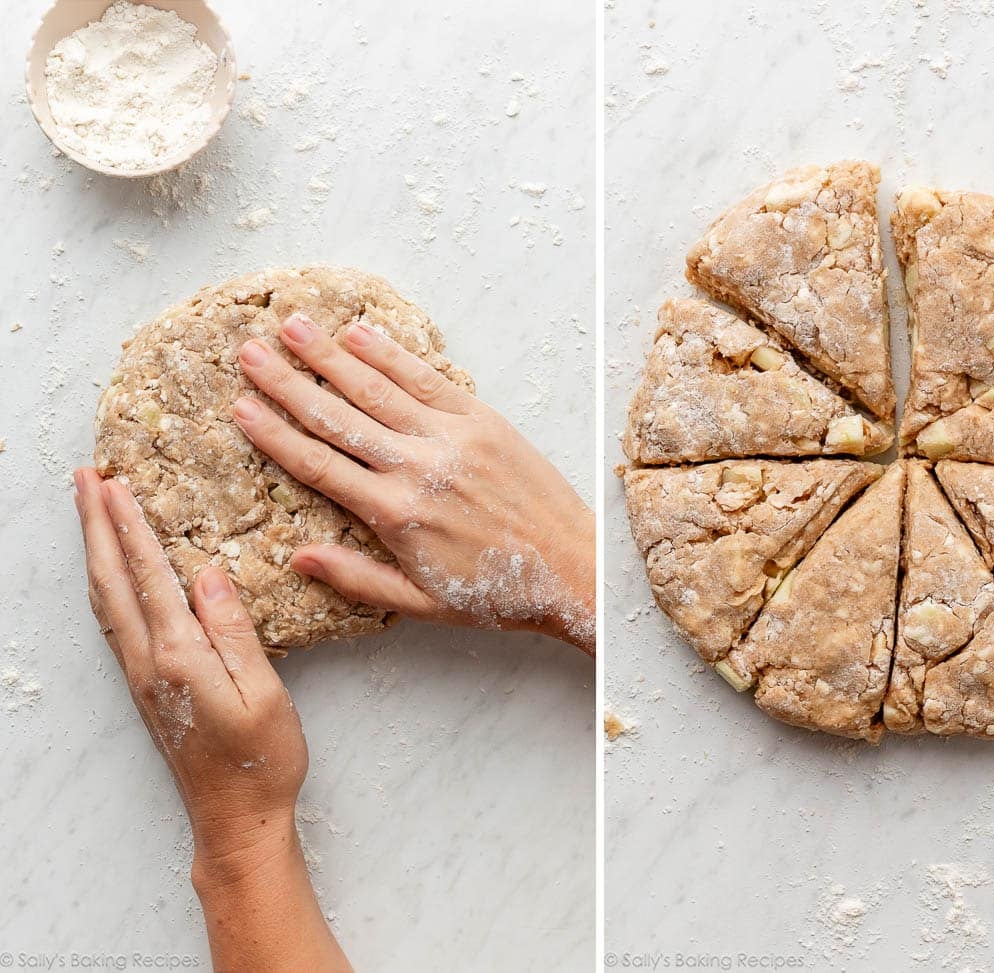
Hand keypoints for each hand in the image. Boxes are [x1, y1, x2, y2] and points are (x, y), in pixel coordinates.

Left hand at [74, 468, 350, 972]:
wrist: (236, 817)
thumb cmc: (262, 758)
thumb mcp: (263, 693)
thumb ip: (233, 632)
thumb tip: (209, 575)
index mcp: (180, 657)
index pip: (150, 577)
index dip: (131, 528)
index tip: (116, 485)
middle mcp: (149, 663)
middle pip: (112, 582)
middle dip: (95, 526)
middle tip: (83, 479)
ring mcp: (143, 677)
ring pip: (106, 601)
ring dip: (94, 551)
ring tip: (87, 512)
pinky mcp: (147, 688)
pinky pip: (114, 623)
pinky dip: (105, 585)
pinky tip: (108, 575)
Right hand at [233, 313, 595, 653]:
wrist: (572, 568)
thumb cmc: (497, 592)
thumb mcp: (420, 602)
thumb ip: (357, 577)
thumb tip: (298, 557)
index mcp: (395, 515)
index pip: (319, 466)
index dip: (275, 435)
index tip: (240, 408)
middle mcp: (417, 468)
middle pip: (337, 417)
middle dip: (288, 383)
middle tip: (248, 352)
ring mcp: (451, 438)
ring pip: (377, 388)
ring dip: (330, 354)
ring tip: (292, 325)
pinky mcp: (483, 421)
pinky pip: (428, 380)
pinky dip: (393, 355)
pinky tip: (361, 333)